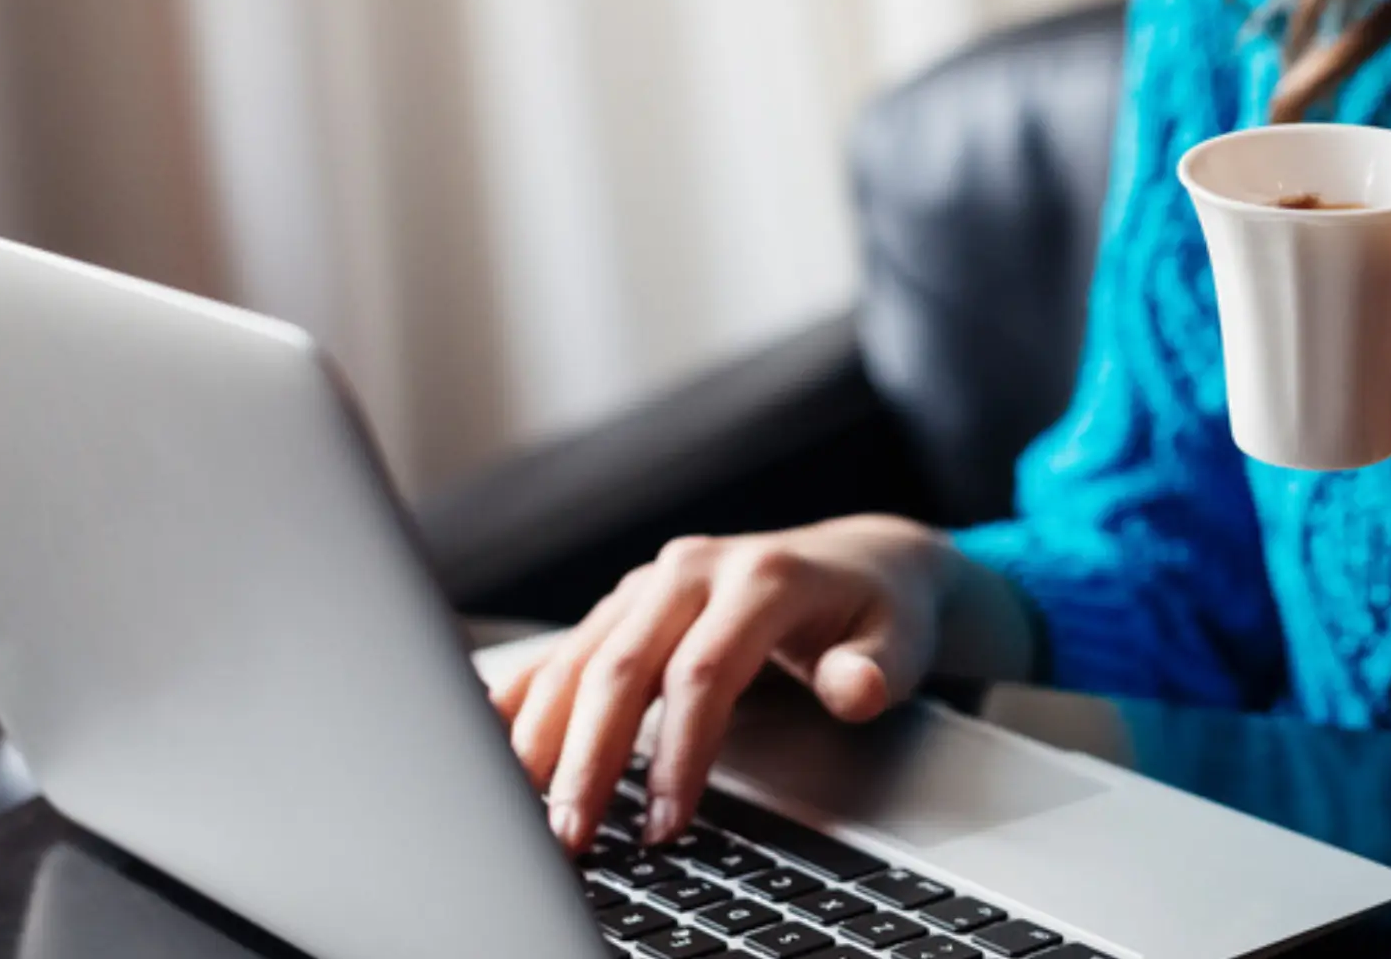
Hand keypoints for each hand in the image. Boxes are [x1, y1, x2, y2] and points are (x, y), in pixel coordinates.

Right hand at [491, 515, 951, 853]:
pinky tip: (488, 733)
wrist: (864, 559)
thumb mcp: (902, 641)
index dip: (679, 751)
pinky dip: (526, 691)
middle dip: (590, 756)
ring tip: (521, 807)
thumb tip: (851, 689)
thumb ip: (875, 670)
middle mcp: (694, 570)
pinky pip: (566, 646)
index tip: (666, 821)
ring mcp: (653, 583)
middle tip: (572, 832)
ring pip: (581, 656)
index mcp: (762, 577)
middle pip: (623, 664)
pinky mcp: (628, 603)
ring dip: (545, 735)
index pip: (704, 670)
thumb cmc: (881, 610)